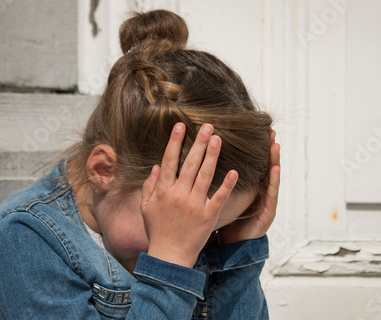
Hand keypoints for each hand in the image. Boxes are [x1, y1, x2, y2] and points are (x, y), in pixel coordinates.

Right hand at [141, 123, 237, 267]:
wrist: (169, 256)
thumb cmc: (157, 230)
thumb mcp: (146, 207)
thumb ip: (150, 185)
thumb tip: (156, 166)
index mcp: (163, 191)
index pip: (169, 161)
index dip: (175, 142)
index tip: (181, 126)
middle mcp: (179, 195)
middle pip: (190, 164)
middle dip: (199, 143)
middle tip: (208, 126)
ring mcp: (194, 205)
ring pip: (204, 175)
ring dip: (212, 156)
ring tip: (218, 139)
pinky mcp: (208, 216)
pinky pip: (219, 197)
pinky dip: (226, 184)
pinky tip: (234, 171)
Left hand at [217, 129, 279, 244]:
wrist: (234, 245)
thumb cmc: (228, 221)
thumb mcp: (223, 198)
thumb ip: (221, 181)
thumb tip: (205, 161)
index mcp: (248, 188)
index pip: (253, 165)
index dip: (256, 148)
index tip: (258, 130)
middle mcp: (259, 193)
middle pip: (264, 167)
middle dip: (268, 150)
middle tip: (270, 131)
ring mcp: (266, 203)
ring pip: (271, 178)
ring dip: (274, 161)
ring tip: (275, 145)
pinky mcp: (267, 214)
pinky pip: (271, 196)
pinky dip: (273, 182)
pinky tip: (274, 170)